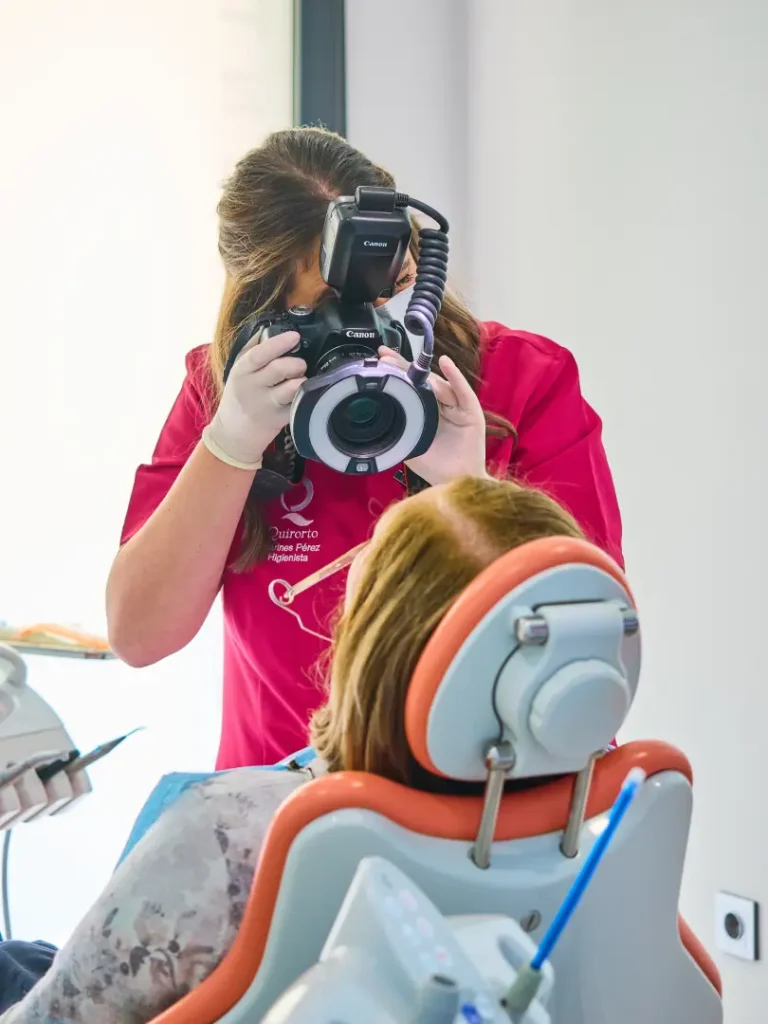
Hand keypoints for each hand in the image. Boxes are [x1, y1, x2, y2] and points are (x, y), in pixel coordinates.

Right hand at [204, 331, 306, 468]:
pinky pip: (298, 404)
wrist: (233, 435)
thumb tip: (269, 328)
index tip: (295, 336)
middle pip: (279, 369)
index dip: (279, 343)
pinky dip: (305, 396)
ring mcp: (267, 405)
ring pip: (292, 388)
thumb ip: (252, 349)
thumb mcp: (238, 370)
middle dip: (296, 363)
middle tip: (300, 364)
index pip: (260, 354)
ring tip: (300, 379)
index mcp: (242, 371)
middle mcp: (253, 387)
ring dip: (302, 380)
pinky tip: (304, 393)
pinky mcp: (280, 420)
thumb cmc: (240, 396)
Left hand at [378, 347, 487, 485]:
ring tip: (409, 361)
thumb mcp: (410, 445)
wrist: (456, 484)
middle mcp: (442, 406)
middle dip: (403, 367)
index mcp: (426, 412)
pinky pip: (462, 392)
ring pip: (439, 385)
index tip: (379, 362)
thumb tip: (376, 420)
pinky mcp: (471, 413)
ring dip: (425, 371)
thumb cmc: (435, 467)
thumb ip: (399, 431)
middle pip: (422, 381)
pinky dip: (455, 376)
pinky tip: (446, 363)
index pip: (410, 388)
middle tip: (385, 354)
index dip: (396, 374)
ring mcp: (457, 408)